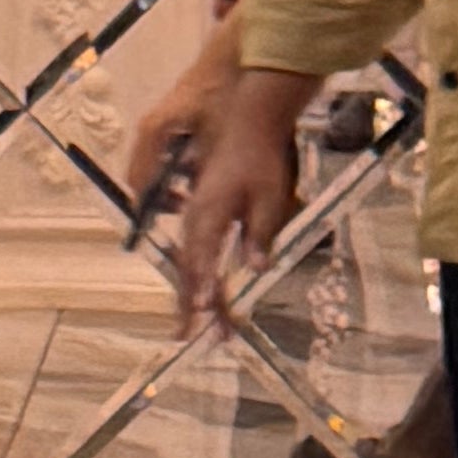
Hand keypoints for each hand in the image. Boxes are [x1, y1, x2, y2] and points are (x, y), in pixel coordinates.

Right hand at [172, 85, 305, 328]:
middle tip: (189, 337)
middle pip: (187, 270)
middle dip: (189, 305)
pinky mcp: (201, 211)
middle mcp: (195, 219)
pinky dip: (194, 274)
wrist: (247, 121)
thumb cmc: (260, 157)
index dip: (200, 294)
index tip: (200, 320)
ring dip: (191, 293)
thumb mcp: (269, 197)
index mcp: (208, 217)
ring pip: (187, 262)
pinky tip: (200, 288)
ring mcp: (195, 215)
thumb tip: (255, 268)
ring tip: (194, 321)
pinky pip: (191, 249)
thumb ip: (260, 234)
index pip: (200, 264)